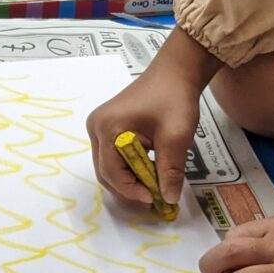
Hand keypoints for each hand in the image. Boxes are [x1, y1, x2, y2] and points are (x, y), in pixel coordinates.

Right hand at [87, 31, 217, 208]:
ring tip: (153, 187)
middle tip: (153, 199)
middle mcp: (96, 128)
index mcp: (108, 127)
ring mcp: (99, 128)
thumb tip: (168, 199)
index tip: (154, 200)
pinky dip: (129, 170)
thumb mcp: (176, 135)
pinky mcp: (107, 128)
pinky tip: (149, 172)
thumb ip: (170, 170)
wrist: (175, 73)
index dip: (131, 190)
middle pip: (106, 172)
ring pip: (109, 167)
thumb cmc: (174, 98)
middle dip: (129, 189)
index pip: (112, 171)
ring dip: (129, 181)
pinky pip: (113, 158)